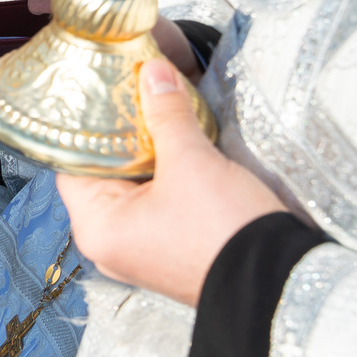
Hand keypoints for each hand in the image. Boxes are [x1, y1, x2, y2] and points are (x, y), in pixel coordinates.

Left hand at [55, 57, 285, 307]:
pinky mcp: (170, 251)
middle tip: (138, 101)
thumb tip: (153, 74)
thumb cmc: (226, 234)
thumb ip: (167, 114)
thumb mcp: (192, 163)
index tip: (105, 98)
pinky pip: (158, 205)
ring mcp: (141, 250)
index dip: (89, 128)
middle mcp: (110, 244)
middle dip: (126, 138)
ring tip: (163, 119)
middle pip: (105, 175)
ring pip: (135, 189)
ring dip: (151, 157)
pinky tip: (183, 152)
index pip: (73, 164)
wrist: (282, 281)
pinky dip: (167, 179)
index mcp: (95, 227)